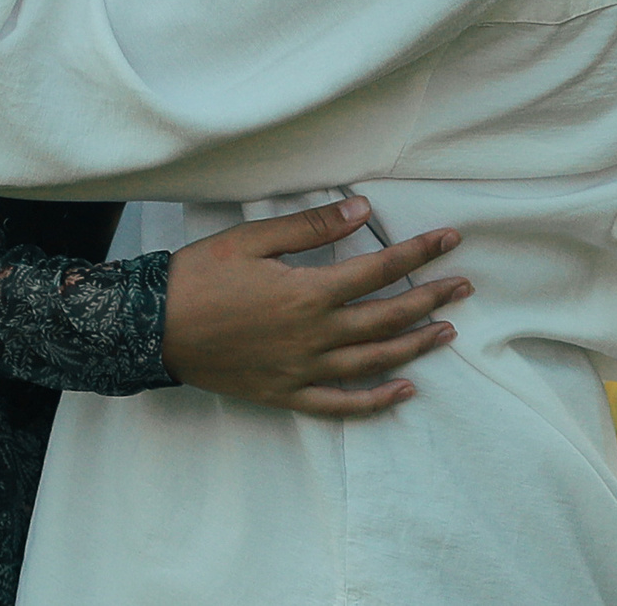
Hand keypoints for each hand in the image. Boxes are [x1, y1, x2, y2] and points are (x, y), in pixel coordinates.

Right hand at [162, 197, 469, 415]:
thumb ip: (311, 227)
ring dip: (415, 346)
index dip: (419, 253)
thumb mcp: (252, 239)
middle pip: (388, 317)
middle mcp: (315, 336)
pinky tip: (402, 392)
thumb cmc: (199, 277)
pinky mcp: (287, 393)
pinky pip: (341, 404)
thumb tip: (363, 212)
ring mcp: (303, 370)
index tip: (449, 240)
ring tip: (446, 332)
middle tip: (463, 286)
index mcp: (309, 292)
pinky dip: (376, 401)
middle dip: (430, 299)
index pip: (380, 269)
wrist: (153, 327)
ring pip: (374, 361)